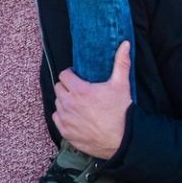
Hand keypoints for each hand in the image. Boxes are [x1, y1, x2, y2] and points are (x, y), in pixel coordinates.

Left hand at [52, 42, 131, 159]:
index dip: (71, 75)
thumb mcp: (122, 85)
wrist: (123, 140)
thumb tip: (125, 43)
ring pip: (57, 103)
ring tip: (78, 103)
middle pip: (58, 88)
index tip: (78, 78)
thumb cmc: (122, 111)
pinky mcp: (65, 132)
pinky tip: (75, 116)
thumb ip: (121, 62)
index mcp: (79, 90)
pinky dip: (63, 116)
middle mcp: (69, 104)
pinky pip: (56, 118)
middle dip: (67, 87)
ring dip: (65, 101)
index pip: (63, 75)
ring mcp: (66, 119)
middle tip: (79, 91)